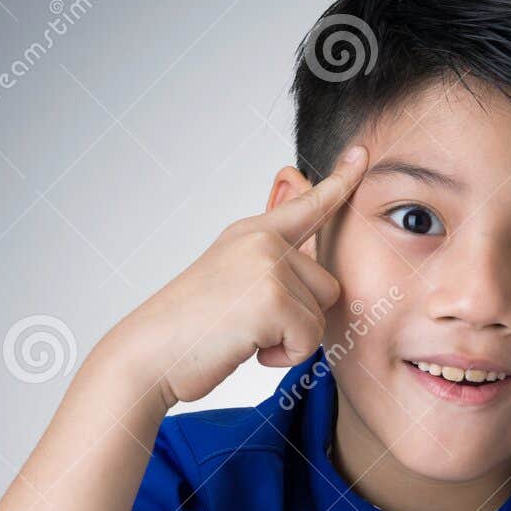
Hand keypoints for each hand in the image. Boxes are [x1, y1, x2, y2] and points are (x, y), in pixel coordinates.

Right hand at [108, 144, 369, 406]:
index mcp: (252, 233)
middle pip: (328, 285)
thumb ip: (270, 260)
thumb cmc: (190, 326)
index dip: (341, 182)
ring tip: (245, 333)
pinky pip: (309, 340)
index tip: (362, 154)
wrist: (149, 353)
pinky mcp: (272, 299)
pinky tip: (247, 346)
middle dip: (300, 317)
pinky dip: (284, 356)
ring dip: (290, 339)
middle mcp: (262, 241)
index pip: (307, 204)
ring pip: (321, 315)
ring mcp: (267, 266)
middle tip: (250, 322)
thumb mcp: (231, 279)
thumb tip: (300, 230)